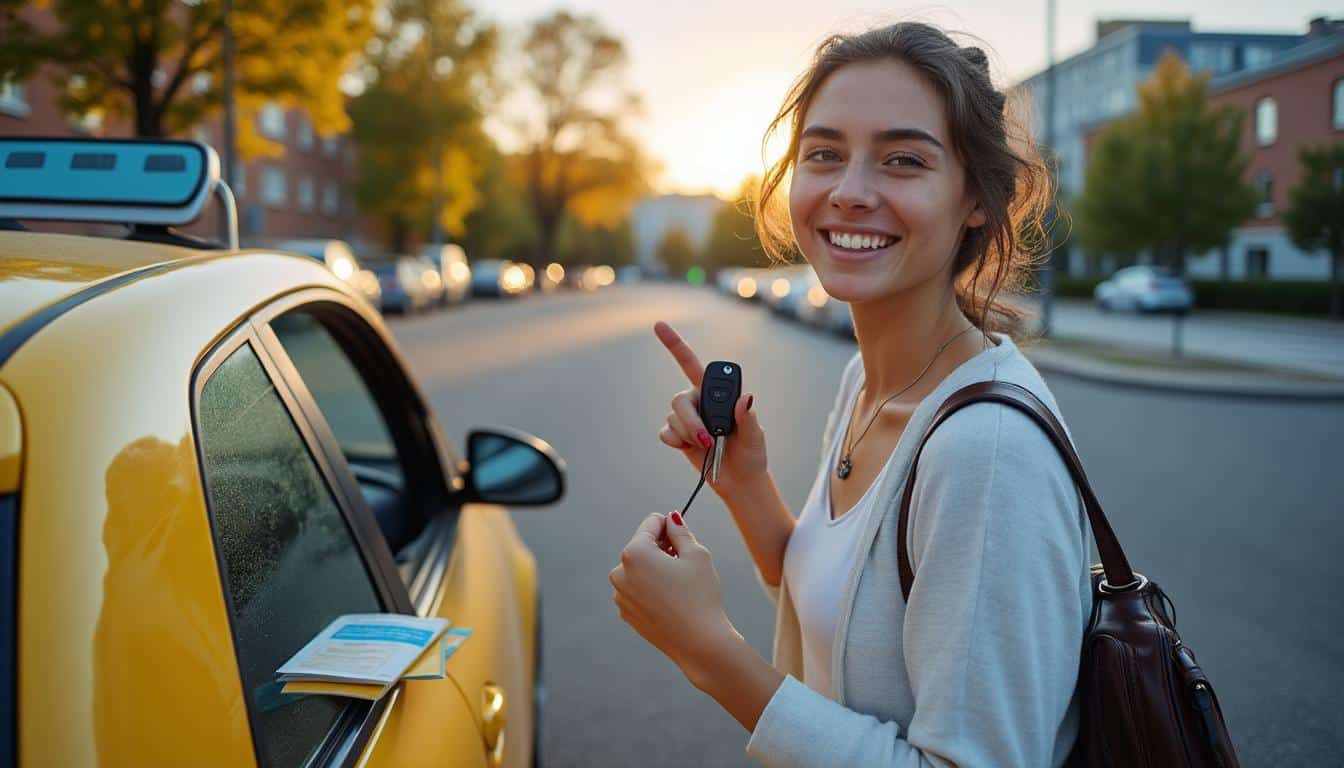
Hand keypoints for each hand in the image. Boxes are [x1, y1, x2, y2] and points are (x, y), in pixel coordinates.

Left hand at [609, 512, 740, 682]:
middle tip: (685, 562)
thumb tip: (671, 518)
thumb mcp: (696, 554)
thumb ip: (680, 531)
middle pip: (642, 546)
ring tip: (680, 583)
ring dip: (656, 568)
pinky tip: (672, 600)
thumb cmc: (700, 596)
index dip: (670, 526)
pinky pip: (638, 589)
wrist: (699, 643)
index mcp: (634, 553)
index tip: (683, 536)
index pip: (651, 523)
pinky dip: (652, 588)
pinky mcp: (626, 613)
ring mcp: (620, 595)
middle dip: (662, 548)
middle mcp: (619, 573)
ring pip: (640, 569)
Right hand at [654, 321, 767, 493]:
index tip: (659, 325)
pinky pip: (666, 433)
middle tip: (707, 438)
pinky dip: (678, 442)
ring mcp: (687, 419)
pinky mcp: (677, 436)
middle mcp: (698, 401)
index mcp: (716, 393)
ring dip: (689, 434)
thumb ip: (748, 417)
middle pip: (679, 399)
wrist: (739, 480)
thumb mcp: (755, 435)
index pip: (692, 364)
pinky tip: (691, 448)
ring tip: (707, 446)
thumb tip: (747, 398)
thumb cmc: (751, 454)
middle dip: (690, 420)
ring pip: (673, 417)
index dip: (674, 344)